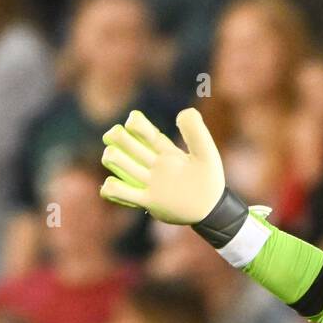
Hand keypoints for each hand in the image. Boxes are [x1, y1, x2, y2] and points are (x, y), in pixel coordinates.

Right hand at [100, 108, 225, 225]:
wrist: (211, 209)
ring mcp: (148, 182)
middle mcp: (153, 164)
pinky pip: (121, 193)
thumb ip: (196, 131)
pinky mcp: (147, 201)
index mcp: (164, 149)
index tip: (134, 123)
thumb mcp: (206, 153)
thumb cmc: (209, 179)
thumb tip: (181, 113)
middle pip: (125, 143)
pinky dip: (111, 188)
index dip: (134, 123)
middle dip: (117, 137)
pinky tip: (113, 185)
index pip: (142, 129)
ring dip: (112, 157)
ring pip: (119, 164)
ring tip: (113, 156)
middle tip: (116, 136)